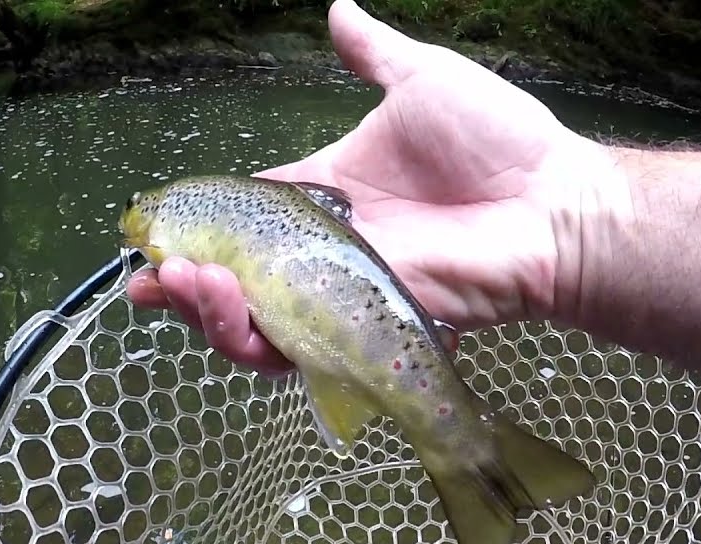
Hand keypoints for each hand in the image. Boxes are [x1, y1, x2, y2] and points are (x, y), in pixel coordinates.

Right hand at [127, 0, 603, 375]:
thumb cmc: (498, 144)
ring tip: (185, 285)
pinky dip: (254, 339)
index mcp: (324, 195)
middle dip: (183, 284)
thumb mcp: (422, 80)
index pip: (240, 218)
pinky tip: (229, 309)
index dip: (192, 228)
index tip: (146, 232)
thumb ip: (372, 54)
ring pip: (254, 326)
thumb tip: (337, 8)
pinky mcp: (362, 330)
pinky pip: (297, 352)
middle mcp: (322, 254)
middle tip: (156, 273)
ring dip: (207, 313)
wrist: (553, 203)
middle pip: (232, 282)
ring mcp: (340, 296)